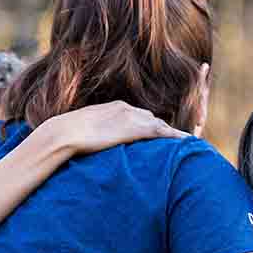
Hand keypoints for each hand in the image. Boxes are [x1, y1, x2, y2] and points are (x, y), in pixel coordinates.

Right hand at [36, 100, 187, 156]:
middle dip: (164, 130)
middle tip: (177, 142)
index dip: (150, 126)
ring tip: (187, 146)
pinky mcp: (136, 128)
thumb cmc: (67, 135)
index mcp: (116, 107)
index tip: (157, 135)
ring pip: (160, 125)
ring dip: (173, 136)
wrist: (64, 133)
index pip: (140, 116)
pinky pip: (163, 133)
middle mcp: (128, 108)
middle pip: (153, 119)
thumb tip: (96, 143)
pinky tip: (188, 144)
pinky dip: (176, 138)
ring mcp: (133, 117)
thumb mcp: (86, 130)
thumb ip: (98, 133)